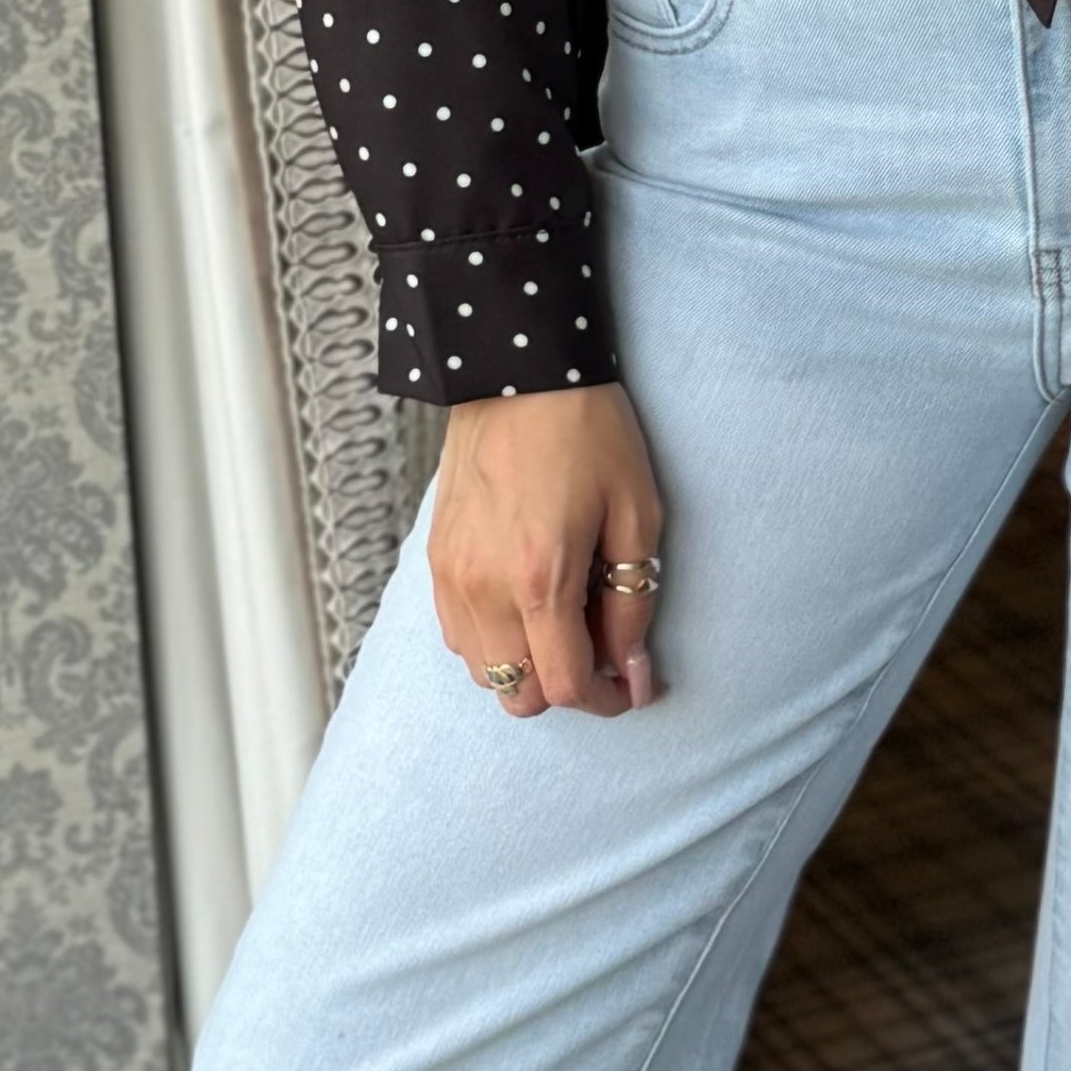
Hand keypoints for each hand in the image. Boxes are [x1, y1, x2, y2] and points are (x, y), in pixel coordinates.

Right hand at [430, 383, 664, 715]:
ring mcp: (450, 576)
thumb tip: (634, 671)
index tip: (631, 687)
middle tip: (600, 655)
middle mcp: (483, 588)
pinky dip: (492, 640)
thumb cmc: (587, 433)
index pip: (564, 685)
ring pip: (482, 671)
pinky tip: (525, 604)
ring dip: (525, 667)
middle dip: (564, 689)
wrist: (516, 370)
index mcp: (538, 579)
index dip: (605, 700)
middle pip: (517, 694)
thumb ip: (632, 604)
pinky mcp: (434, 558)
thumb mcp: (635, 514)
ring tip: (563, 625)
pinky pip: (457, 634)